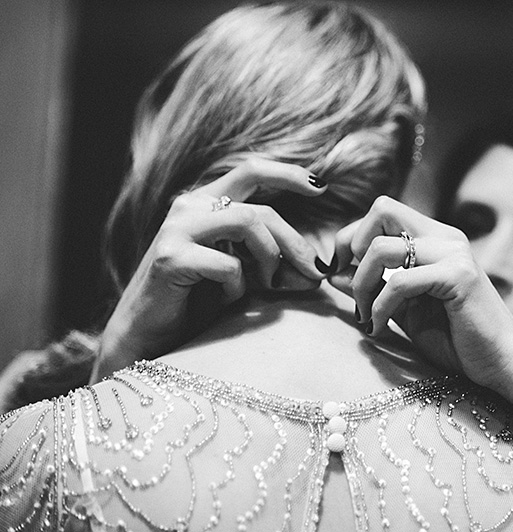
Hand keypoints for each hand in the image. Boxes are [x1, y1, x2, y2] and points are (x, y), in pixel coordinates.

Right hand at [92, 157, 329, 381]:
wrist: (149, 338)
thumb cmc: (197, 303)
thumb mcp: (245, 278)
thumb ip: (276, 267)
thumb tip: (318, 272)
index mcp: (206, 204)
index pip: (251, 171)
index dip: (288, 174)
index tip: (321, 187)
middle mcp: (189, 207)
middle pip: (261, 210)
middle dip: (295, 243)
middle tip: (314, 272)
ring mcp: (177, 229)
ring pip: (248, 223)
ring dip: (270, 258)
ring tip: (266, 285)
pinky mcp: (171, 258)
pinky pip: (228, 264)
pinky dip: (238, 287)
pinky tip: (225, 299)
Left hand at [328, 196, 512, 389]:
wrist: (501, 363)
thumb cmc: (456, 339)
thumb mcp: (403, 310)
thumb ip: (373, 288)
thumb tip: (334, 273)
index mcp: (435, 238)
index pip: (381, 212)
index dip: (351, 239)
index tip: (342, 275)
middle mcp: (445, 236)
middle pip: (381, 209)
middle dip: (352, 246)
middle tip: (352, 286)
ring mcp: (454, 253)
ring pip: (382, 248)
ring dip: (362, 284)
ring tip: (366, 315)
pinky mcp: (458, 276)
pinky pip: (398, 282)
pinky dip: (379, 307)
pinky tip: (379, 328)